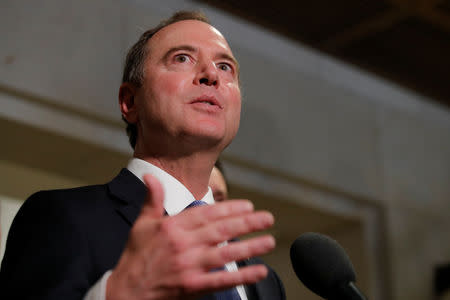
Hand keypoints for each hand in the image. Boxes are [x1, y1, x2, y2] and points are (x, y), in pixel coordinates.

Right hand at [106, 174, 274, 299]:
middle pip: (221, 230)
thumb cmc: (136, 256)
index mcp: (173, 227)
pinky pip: (222, 280)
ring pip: (226, 253)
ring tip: (269, 241)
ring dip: (250, 246)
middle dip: (247, 223)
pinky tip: (259, 271)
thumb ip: (152, 199)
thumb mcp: (141, 224)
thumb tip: (151, 176)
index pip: (207, 213)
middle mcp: (183, 244)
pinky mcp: (193, 286)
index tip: (248, 206)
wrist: (126, 290)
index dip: (230, 208)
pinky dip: (242, 276)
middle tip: (267, 218)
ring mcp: (189, 265)